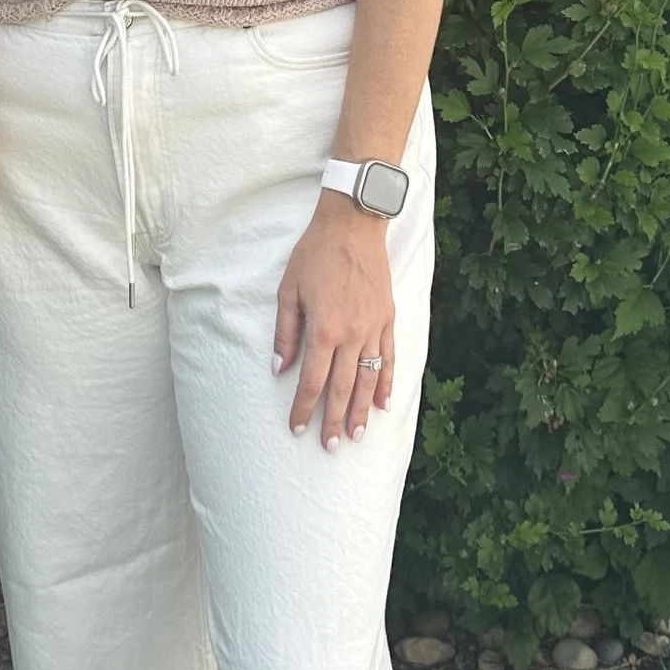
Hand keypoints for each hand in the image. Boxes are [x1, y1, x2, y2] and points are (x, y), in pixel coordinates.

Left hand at [274, 192, 395, 447]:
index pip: (311, 380)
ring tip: (358, 436)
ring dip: (363, 411)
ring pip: (369, 379)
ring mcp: (374, 328)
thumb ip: (285, 332)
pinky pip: (390, 358)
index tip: (297, 428)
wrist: (353, 224)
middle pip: (343, 388)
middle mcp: (352, 334)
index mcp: (324, 328)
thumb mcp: (288, 290)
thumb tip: (279, 368)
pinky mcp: (388, 318)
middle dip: (335, 420)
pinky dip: (387, 383)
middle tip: (330, 446)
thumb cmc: (315, 253)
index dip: (303, 407)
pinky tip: (385, 404)